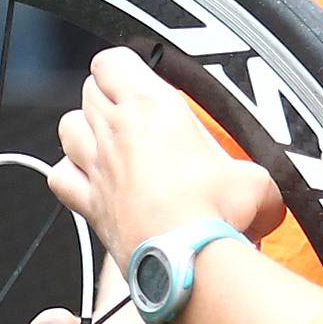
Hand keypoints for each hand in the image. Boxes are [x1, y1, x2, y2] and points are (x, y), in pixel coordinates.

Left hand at [50, 48, 282, 265]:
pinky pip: (60, 175)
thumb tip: (263, 192)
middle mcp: (115, 131)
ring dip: (86, 129)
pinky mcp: (88, 204)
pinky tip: (92, 180)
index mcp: (151, 107)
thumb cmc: (217, 216)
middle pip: (90, 91)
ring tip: (111, 142)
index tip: (142, 80)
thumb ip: (254, 173)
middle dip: (109, 96)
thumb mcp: (255, 180)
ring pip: (68, 126)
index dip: (124, 68)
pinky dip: (70, 173)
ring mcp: (96, 167)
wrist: (188, 262)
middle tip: (137, 115)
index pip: (112, 61)